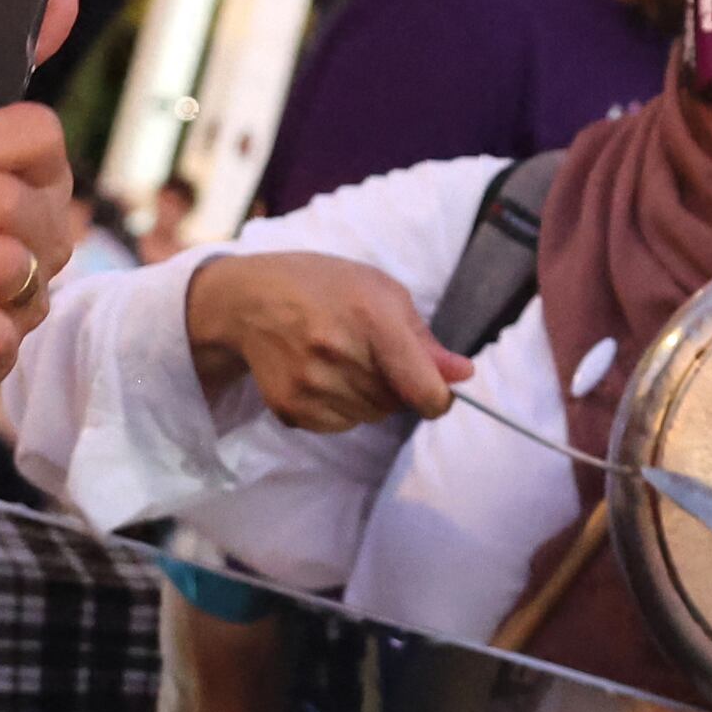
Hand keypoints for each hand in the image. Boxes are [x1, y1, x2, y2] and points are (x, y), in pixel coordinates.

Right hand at [185, 249, 463, 430]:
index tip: (437, 391)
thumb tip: (462, 375)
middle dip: (396, 385)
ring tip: (341, 360)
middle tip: (369, 352)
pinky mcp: (290, 408)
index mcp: (371, 318)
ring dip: (368, 397)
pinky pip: (339, 425)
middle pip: (397, 404)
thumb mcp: (381, 292)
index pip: (423, 389)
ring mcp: (311, 385)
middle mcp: (339, 354)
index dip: (438, 398)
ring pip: (369, 416)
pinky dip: (340, 407)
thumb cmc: (324, 287)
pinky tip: (321, 374)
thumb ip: (424, 339)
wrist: (249, 300)